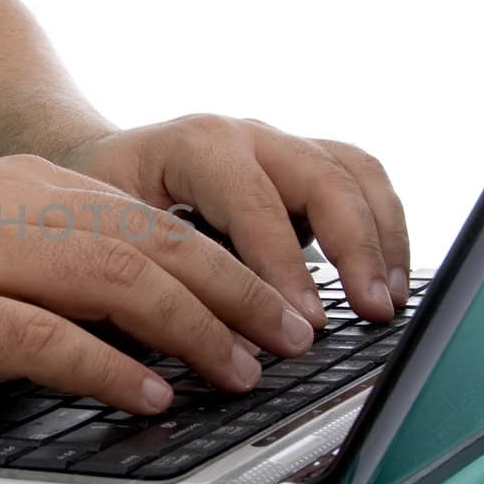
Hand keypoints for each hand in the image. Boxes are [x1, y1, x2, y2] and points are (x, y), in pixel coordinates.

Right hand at [0, 155, 316, 416]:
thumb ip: (48, 260)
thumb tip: (143, 309)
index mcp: (18, 188)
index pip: (146, 219)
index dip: (224, 263)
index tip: (277, 305)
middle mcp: (3, 208)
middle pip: (147, 241)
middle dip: (233, 290)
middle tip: (290, 337)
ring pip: (111, 278)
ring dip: (190, 327)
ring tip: (243, 369)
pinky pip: (41, 336)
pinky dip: (104, 365)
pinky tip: (148, 394)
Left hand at [57, 115, 410, 325]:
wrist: (94, 161)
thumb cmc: (98, 202)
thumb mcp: (108, 235)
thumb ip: (155, 280)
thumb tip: (208, 348)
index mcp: (196, 146)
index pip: (254, 204)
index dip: (283, 268)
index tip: (303, 326)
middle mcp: (246, 135)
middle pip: (322, 178)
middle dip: (354, 249)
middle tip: (370, 312)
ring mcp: (279, 143)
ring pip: (354, 172)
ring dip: (382, 237)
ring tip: (389, 300)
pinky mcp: (301, 160)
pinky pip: (360, 178)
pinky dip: (383, 224)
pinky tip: (388, 277)